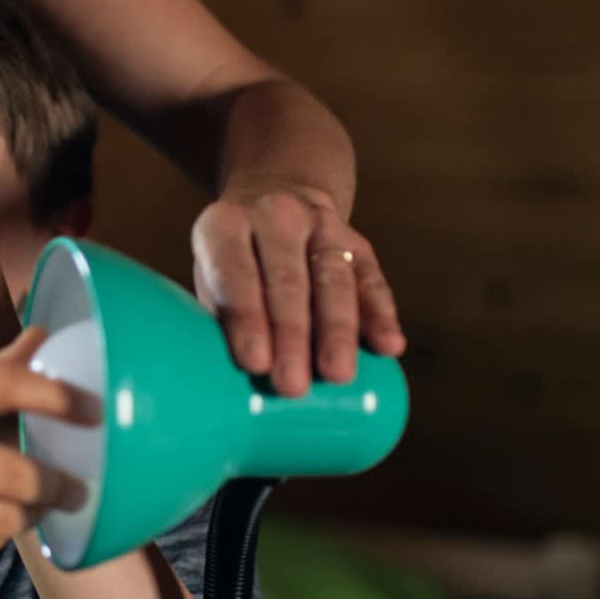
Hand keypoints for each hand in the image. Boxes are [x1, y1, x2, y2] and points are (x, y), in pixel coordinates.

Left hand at [192, 185, 404, 396]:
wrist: (274, 208)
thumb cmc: (232, 266)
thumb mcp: (211, 282)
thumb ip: (220, 323)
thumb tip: (229, 389)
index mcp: (224, 225)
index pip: (234, 271)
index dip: (246, 318)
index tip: (255, 363)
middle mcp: (274, 216)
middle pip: (286, 280)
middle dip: (291, 336)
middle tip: (292, 385)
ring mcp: (320, 225)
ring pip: (333, 280)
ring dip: (337, 331)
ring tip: (338, 375)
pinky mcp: (358, 244)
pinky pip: (372, 280)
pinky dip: (381, 315)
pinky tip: (388, 347)